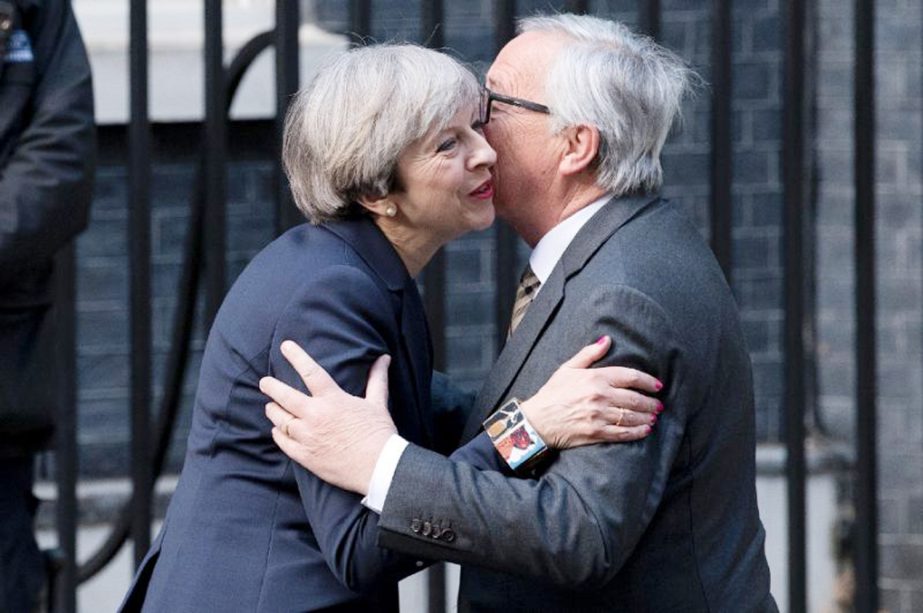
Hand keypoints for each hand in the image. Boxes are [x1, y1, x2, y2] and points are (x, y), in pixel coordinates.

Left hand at [259, 340, 396, 494]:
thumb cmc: (379, 434)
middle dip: (271, 387)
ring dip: (273, 411)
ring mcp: (307, 437)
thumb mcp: (378, 403)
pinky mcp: (305, 456)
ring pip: (280, 420)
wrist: (378, 468)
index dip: (296, 356)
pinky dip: (278, 434)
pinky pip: (283, 442)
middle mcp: (315, 416)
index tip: (285, 346)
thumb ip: (377, 379)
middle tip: (264, 382)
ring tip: (271, 406)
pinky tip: (277, 430)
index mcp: (332, 400)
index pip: (310, 372)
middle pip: (284, 397)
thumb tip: (384, 358)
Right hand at [520, 336, 663, 448]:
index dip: (648, 381)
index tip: (657, 385)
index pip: (630, 377)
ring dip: (647, 417)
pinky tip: (645, 430)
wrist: (536, 421)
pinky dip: (637, 432)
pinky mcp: (596, 432)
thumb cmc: (552, 393)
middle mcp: (600, 396)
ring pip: (631, 416)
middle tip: (658, 404)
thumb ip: (589, 354)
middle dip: (650, 402)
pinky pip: (623, 433)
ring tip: (654, 417)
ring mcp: (599, 415)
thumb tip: (607, 340)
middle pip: (635, 398)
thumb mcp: (568, 368)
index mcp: (595, 377)